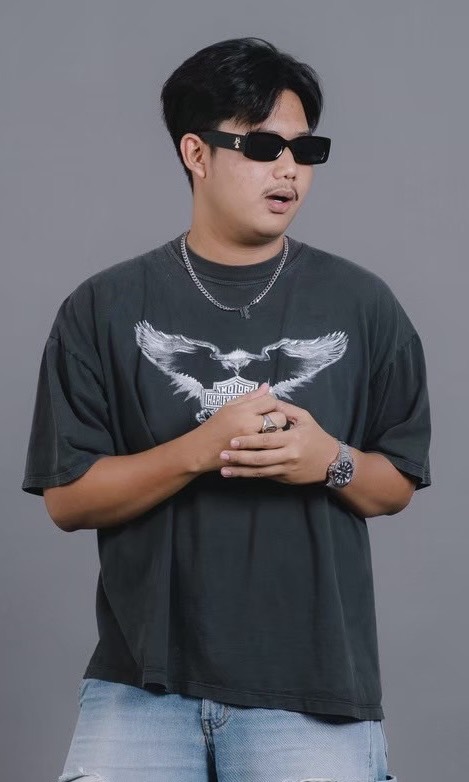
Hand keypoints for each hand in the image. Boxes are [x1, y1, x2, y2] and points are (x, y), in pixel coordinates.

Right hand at [192, 383, 286, 473]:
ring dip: (276, 434)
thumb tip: (267, 387)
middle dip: (278, 418)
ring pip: (279, 434)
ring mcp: (252, 441)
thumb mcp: (229, 406)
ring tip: (265, 434)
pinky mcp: (253, 455)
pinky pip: (271, 448)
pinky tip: (264, 445)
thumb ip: (250, 397)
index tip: (267, 409)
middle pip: (279, 417)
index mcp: (243, 409)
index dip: (271, 404)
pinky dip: (270, 446)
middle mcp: (249, 424)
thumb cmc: (214, 426)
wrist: (200, 450)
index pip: (270, 400)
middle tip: (270, 422)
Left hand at [218, 398, 338, 484]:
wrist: (332, 463)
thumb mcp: (305, 418)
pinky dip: (249, 476)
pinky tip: (236, 475)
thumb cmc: (316, 437)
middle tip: (222, 454)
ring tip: (224, 469)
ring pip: (260, 471)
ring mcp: (286, 469)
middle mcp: (289, 456)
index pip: (267, 440)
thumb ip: (285, 409)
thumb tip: (268, 396)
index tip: (232, 440)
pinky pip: (264, 477)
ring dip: (241, 471)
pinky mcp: (284, 478)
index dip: (249, 441)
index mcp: (293, 439)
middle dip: (240, 457)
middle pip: (261, 458)